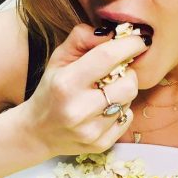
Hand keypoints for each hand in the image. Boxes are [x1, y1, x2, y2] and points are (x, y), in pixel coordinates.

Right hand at [20, 24, 147, 155]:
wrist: (37, 131)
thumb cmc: (51, 89)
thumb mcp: (58, 59)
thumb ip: (82, 39)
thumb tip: (111, 32)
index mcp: (66, 83)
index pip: (107, 57)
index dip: (130, 45)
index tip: (140, 40)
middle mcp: (78, 109)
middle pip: (128, 84)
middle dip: (128, 73)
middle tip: (117, 72)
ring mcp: (90, 130)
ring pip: (129, 101)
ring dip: (123, 92)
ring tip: (106, 92)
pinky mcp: (100, 144)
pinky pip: (127, 119)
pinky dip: (120, 111)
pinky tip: (104, 110)